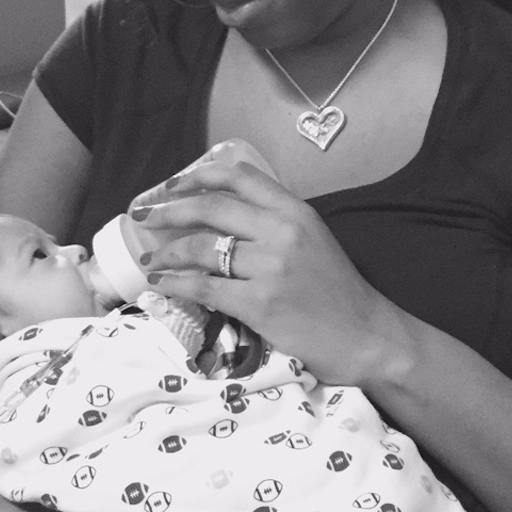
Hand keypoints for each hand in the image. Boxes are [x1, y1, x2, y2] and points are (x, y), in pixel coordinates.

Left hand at [130, 159, 403, 386]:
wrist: (366, 336)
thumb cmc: (338, 293)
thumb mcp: (312, 241)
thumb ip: (274, 224)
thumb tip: (221, 218)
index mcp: (295, 212)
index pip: (240, 176)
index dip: (198, 176)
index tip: (171, 184)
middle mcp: (282, 232)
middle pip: (212, 208)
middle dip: (169, 210)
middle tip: (144, 216)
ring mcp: (270, 268)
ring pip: (201, 248)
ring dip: (167, 252)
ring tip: (150, 259)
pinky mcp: (260, 303)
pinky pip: (204, 288)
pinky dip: (176, 285)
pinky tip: (163, 285)